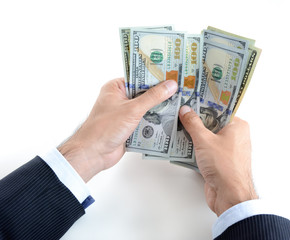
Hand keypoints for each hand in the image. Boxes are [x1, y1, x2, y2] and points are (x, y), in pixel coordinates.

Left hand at [58, 78, 177, 181]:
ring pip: (146, 108)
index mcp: (116, 88)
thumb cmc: (105, 128)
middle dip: (161, 94)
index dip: (156, 77)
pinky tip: (170, 120)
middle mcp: (120, 98)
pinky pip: (145, 120)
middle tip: (181, 91)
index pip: (140, 77)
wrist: (93, 153)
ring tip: (180, 104)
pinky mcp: (129, 126)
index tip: (173, 75)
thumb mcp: (132, 109)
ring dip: (159, 109)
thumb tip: (170, 85)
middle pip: (145, 93)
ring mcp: (125, 113)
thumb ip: (153, 97)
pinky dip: (155, 121)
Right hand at [179, 106, 257, 215]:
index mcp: (237, 126)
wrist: (230, 196)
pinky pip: (205, 149)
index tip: (191, 97)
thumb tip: (186, 111)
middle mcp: (235, 136)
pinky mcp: (219, 162)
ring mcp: (227, 150)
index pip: (220, 109)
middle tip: (180, 109)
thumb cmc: (224, 166)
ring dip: (193, 134)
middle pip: (212, 122)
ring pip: (208, 137)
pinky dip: (195, 147)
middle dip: (196, 119)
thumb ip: (193, 123)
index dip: (205, 103)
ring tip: (176, 123)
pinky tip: (180, 143)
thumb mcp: (205, 140)